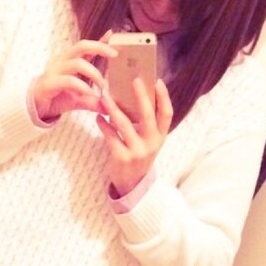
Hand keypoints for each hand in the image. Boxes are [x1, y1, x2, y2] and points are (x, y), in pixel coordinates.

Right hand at [31, 37, 115, 121]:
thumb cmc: (57, 98)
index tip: (113, 36)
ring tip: (103, 86)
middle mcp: (63, 62)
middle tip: (114, 55)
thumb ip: (94, 99)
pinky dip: (81, 87)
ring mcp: (55, 71)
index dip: (100, 41)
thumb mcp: (79, 99)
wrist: (34, 108)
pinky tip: (89, 93)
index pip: (87, 47)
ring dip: (93, 73)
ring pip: (77, 63)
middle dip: (99, 47)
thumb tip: (109, 107)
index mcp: (70, 61)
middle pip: (82, 46)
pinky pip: (68, 81)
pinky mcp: (49, 83)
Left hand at [97, 76, 172, 195]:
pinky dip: (103, 125)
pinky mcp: (121, 158)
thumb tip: (135, 96)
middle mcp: (151, 144)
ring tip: (105, 96)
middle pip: (147, 115)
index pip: (167, 114)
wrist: (131, 185)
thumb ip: (145, 124)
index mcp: (160, 137)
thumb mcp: (148, 142)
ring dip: (113, 108)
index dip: (164, 97)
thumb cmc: (138, 156)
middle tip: (133, 80)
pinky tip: (98, 117)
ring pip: (124, 124)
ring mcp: (137, 151)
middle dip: (140, 96)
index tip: (157, 81)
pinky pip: (111, 136)